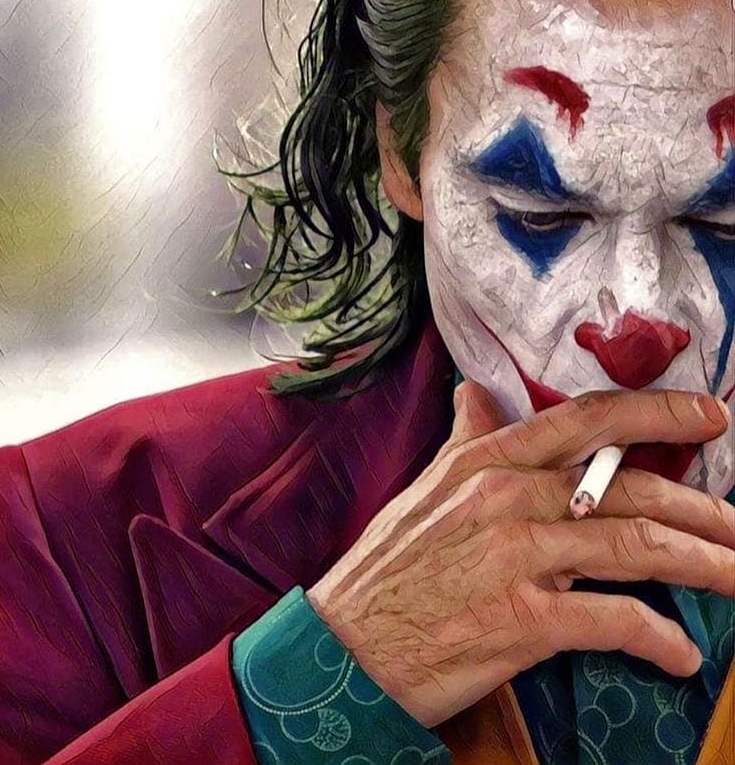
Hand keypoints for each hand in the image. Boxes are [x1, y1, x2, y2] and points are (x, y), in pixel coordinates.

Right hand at [306, 383, 732, 728]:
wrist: (347, 645)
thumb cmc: (389, 566)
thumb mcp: (426, 488)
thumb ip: (465, 439)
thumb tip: (473, 393)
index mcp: (488, 462)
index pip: (587, 422)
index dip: (656, 412)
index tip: (708, 415)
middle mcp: (508, 498)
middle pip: (630, 491)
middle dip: (701, 509)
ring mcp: (517, 558)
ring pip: (636, 550)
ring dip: (703, 566)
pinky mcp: (522, 621)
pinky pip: (613, 623)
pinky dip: (658, 639)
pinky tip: (682, 654)